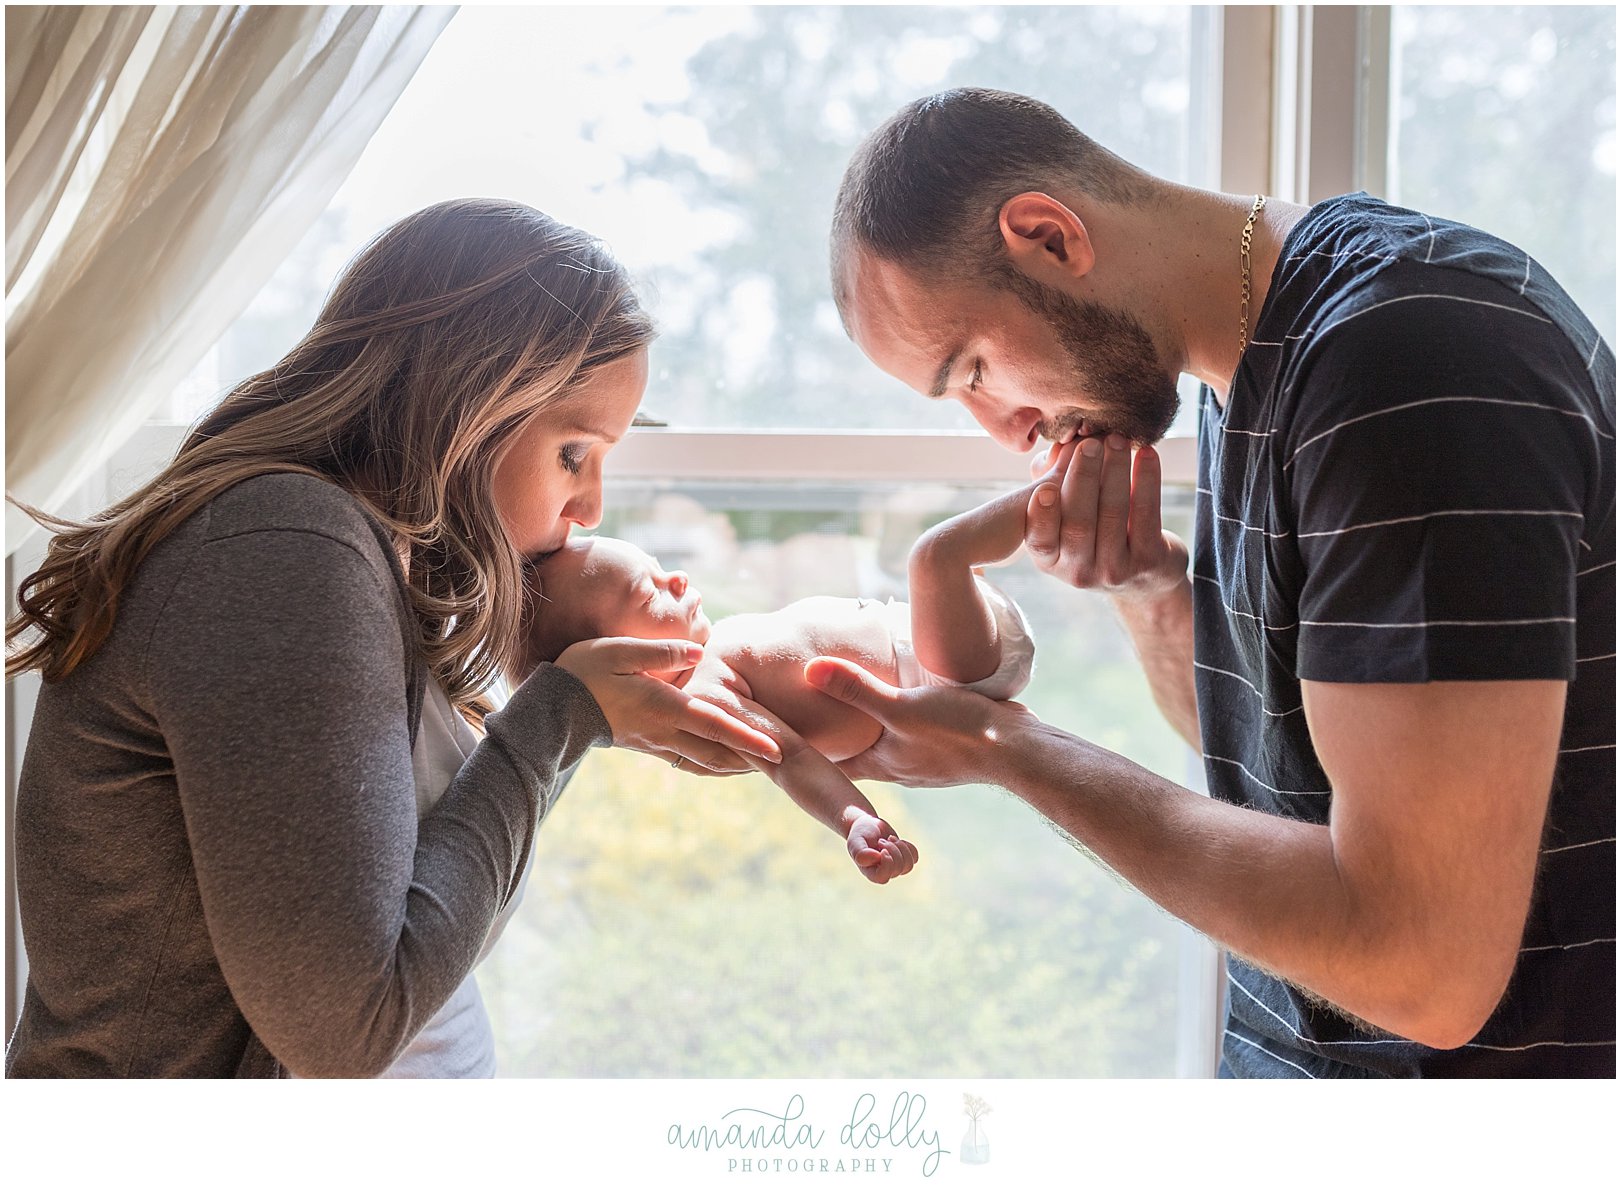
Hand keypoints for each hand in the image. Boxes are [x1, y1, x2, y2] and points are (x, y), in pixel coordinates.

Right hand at [555, 637, 781, 772]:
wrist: (552, 711)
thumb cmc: (584, 673)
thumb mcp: (620, 651)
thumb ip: (662, 652)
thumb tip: (701, 651)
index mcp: (665, 708)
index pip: (716, 725)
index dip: (748, 738)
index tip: (778, 751)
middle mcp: (665, 731)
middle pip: (719, 751)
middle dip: (752, 759)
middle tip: (787, 763)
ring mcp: (657, 742)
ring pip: (706, 760)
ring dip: (736, 764)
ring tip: (763, 764)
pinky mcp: (647, 745)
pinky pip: (689, 759)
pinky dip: (713, 763)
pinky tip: (725, 760)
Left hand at [804, 656, 1033, 787]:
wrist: (1018, 750)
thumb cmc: (958, 731)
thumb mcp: (901, 706)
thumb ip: (857, 688)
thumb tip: (809, 669)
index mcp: (879, 765)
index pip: (829, 762)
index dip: (804, 748)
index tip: (779, 734)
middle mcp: (898, 768)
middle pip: (853, 753)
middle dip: (832, 736)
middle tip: (804, 711)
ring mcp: (922, 761)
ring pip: (882, 743)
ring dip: (866, 727)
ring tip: (846, 702)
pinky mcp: (944, 748)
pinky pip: (909, 735)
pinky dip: (895, 721)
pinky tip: (898, 700)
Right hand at [844, 811, 918, 884]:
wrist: (867, 825)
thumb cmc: (860, 834)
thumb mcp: (855, 841)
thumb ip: (861, 852)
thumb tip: (877, 858)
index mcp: (870, 872)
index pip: (883, 877)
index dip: (887, 864)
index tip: (882, 849)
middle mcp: (883, 872)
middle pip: (897, 869)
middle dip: (892, 850)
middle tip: (881, 840)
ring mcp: (895, 866)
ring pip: (908, 865)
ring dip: (901, 848)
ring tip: (890, 838)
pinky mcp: (904, 858)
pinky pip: (914, 857)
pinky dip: (908, 846)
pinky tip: (898, 841)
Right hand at [1025, 435, 1187, 601]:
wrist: (1143, 577)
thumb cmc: (1096, 534)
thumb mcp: (1067, 519)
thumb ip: (1056, 485)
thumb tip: (1064, 443)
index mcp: (1050, 560)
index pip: (1040, 541)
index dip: (1041, 517)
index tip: (1045, 489)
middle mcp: (1078, 571)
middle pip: (1079, 524)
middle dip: (1084, 478)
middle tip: (1090, 444)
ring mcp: (1115, 570)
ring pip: (1113, 514)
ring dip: (1116, 471)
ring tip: (1119, 440)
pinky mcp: (1148, 561)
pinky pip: (1146, 514)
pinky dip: (1147, 480)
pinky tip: (1147, 455)